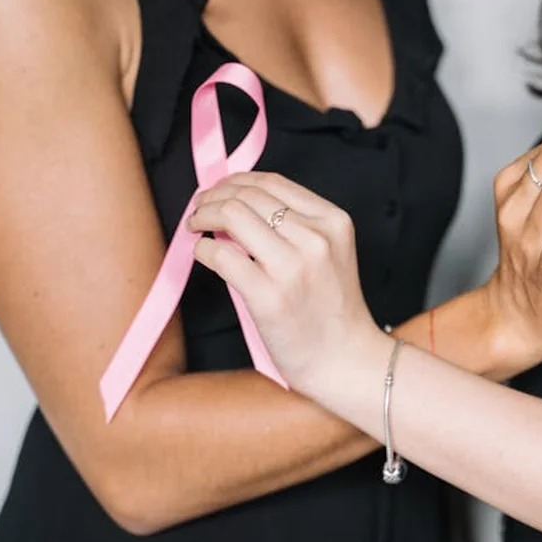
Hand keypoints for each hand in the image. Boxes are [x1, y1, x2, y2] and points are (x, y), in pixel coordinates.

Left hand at [186, 173, 384, 396]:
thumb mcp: (330, 253)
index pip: (272, 182)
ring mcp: (292, 266)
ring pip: (231, 215)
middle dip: (213, 197)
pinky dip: (203, 250)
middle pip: (247, 196)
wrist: (346, 359)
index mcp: (333, 221)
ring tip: (196, 227)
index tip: (219, 191)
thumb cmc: (332, 310)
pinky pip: (220, 255)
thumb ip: (296, 225)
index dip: (236, 181)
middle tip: (199, 210)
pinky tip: (204, 255)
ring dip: (203, 217)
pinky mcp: (268, 296)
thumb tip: (236, 203)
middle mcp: (315, 238)